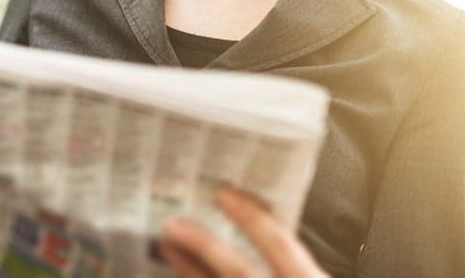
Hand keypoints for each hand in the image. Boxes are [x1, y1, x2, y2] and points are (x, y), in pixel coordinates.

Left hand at [160, 187, 328, 277]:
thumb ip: (297, 267)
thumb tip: (271, 241)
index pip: (282, 247)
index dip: (252, 218)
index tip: (224, 194)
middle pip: (239, 273)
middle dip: (204, 246)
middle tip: (174, 224)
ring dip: (189, 272)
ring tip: (167, 248)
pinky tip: (184, 277)